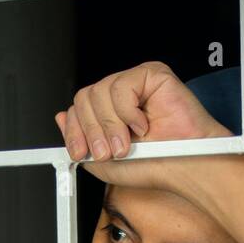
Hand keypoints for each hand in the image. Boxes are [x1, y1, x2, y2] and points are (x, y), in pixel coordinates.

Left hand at [54, 60, 231, 186]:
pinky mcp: (151, 74)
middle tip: (111, 151)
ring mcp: (135, 83)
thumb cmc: (154, 166)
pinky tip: (143, 124)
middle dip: (93, 130)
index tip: (81, 152)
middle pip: (84, 98)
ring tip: (129, 143)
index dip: (75, 130)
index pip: (78, 108)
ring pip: (99, 91)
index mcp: (108, 113)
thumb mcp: (104, 163)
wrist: (184, 167)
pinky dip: (128, 111)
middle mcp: (120, 96)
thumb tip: (59, 117)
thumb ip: (80, 141)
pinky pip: (122, 85)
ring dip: (111, 125)